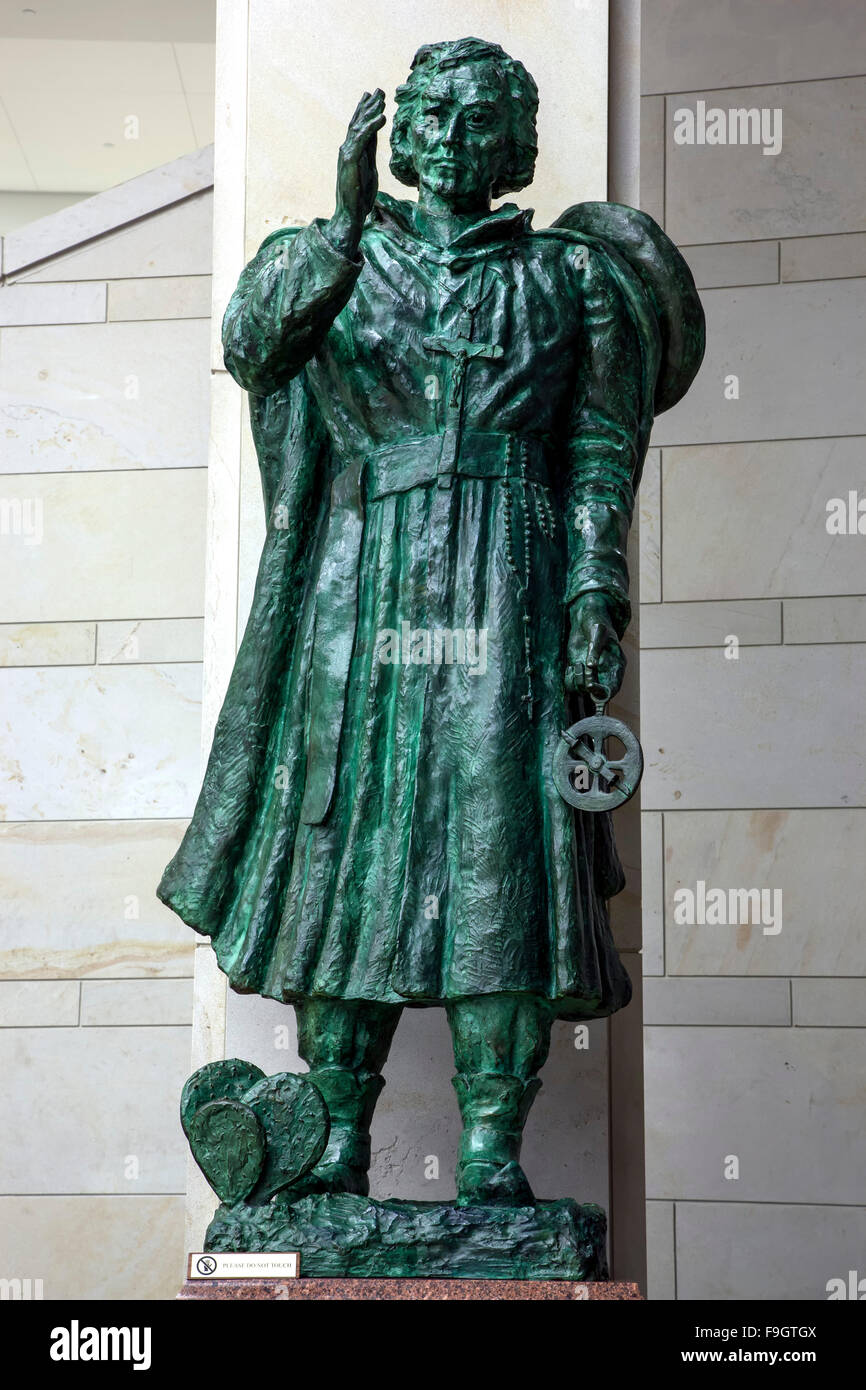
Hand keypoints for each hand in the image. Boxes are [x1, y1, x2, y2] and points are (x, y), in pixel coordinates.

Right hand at [326, 89, 385, 257]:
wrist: (351, 214)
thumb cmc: (360, 197)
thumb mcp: (369, 168)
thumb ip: (370, 152)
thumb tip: (374, 138)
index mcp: (354, 152)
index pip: (360, 127)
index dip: (367, 111)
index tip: (375, 97)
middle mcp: (348, 150)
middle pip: (358, 122)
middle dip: (368, 106)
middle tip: (378, 90)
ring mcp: (347, 155)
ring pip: (359, 127)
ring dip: (371, 111)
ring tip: (382, 99)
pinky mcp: (350, 161)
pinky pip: (362, 139)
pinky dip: (372, 127)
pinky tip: (382, 117)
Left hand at [565, 592, 624, 697]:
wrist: (585, 617)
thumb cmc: (596, 621)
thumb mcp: (597, 631)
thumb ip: (594, 649)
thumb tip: (592, 666)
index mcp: (616, 664)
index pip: (614, 687)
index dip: (604, 692)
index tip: (591, 686)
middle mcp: (605, 672)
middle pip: (598, 694)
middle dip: (588, 689)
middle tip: (582, 675)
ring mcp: (591, 672)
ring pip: (583, 690)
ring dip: (577, 681)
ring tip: (576, 664)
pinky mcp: (579, 670)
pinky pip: (572, 684)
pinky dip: (569, 679)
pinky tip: (570, 666)